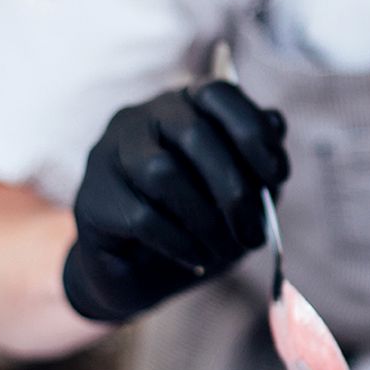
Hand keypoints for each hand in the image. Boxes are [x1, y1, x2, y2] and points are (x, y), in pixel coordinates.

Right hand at [63, 82, 289, 320]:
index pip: (218, 92)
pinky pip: (141, 216)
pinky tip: (195, 259)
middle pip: (195, 135)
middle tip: (254, 234)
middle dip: (235, 190)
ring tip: (221, 250)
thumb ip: (258, 160)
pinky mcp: (92, 199)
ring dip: (205, 220)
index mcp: (181, 106)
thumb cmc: (197, 225)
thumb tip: (276, 121)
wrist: (140, 276)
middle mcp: (141, 118)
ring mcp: (108, 154)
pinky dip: (178, 242)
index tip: (278, 177)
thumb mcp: (241, 195)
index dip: (254, 132)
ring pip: (163, 173)